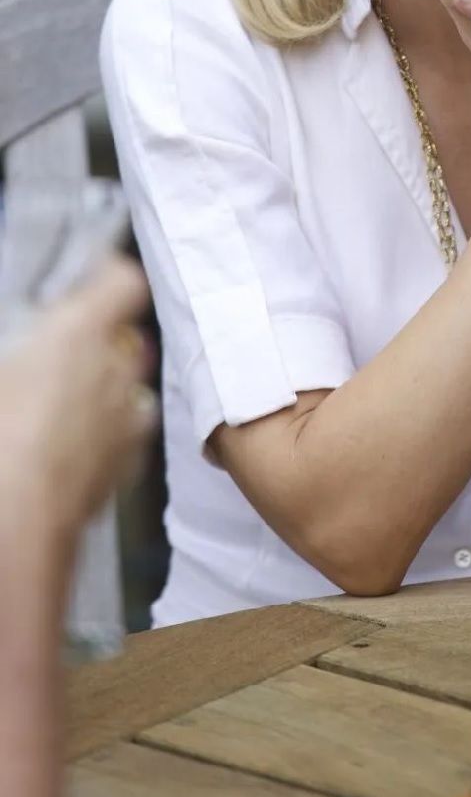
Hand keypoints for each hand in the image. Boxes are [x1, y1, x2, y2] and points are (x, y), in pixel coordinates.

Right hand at [0, 256, 156, 554]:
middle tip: (59, 354)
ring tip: (62, 407)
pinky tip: (70, 448)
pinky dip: (107, 434)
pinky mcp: (130, 460)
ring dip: (107, 390)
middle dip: (101, 342)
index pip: (122, 281)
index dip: (108, 277)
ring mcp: (130, 414)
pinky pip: (126, 432)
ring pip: (130, 386)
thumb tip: (16, 363)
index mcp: (79, 329)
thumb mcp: (2, 366)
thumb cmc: (1, 435)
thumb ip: (16, 347)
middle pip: (126, 337)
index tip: (91, 278)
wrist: (15, 519)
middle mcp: (117, 365)